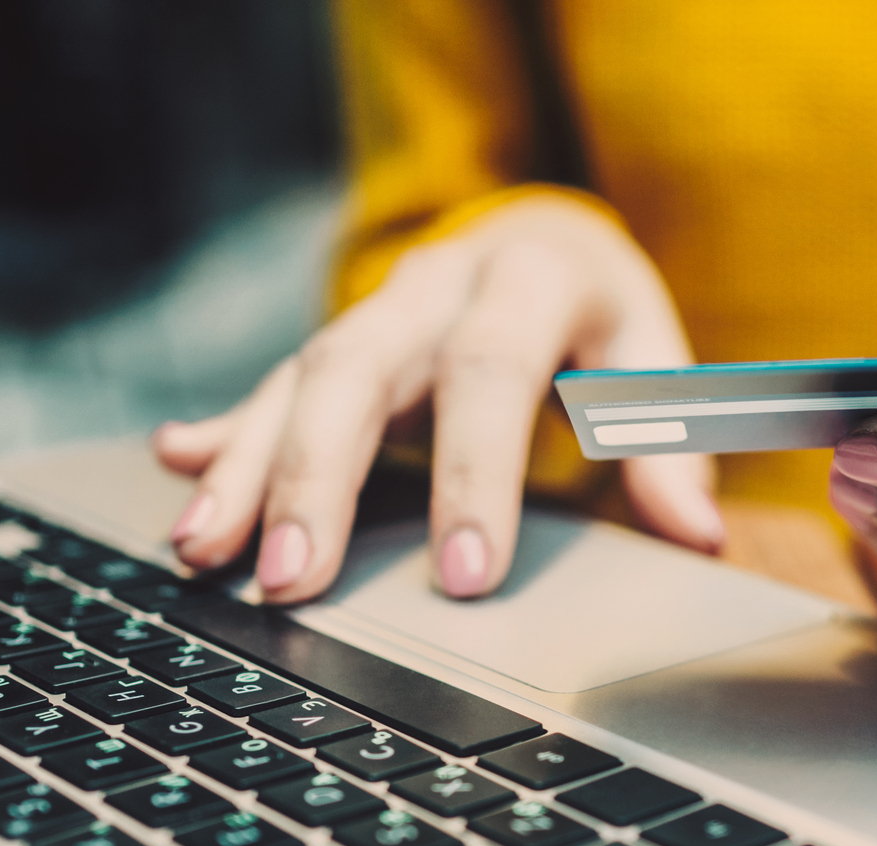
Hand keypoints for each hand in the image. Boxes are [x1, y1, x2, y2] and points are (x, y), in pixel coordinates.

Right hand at [153, 196, 723, 601]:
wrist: (546, 234)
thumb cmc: (604, 315)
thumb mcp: (654, 360)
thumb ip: (670, 444)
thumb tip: (698, 534)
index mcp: (527, 280)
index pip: (490, 373)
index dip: (474, 474)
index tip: (464, 574)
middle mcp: (435, 284)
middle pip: (359, 369)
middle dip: (317, 478)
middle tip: (292, 579)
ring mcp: (375, 311)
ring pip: (297, 379)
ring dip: (246, 468)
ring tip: (204, 552)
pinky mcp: (338, 344)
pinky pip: (269, 386)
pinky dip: (224, 434)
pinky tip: (178, 470)